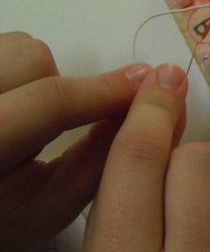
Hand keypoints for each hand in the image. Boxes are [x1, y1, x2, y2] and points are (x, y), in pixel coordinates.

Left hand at [0, 31, 149, 251]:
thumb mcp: (53, 207)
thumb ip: (102, 155)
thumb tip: (146, 103)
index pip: (51, 101)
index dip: (107, 90)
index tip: (152, 85)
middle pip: (30, 56)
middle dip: (61, 82)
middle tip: (61, 123)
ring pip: (12, 45)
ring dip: (36, 75)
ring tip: (26, 120)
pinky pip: (1, 50)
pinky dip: (15, 74)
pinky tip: (9, 112)